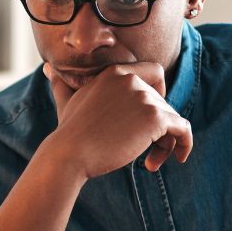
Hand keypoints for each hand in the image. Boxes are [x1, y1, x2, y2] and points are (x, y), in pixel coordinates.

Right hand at [43, 61, 192, 177]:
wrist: (69, 153)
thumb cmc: (68, 132)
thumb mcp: (66, 102)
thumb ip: (61, 84)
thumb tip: (47, 68)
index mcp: (114, 72)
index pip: (155, 71)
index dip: (158, 92)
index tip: (147, 116)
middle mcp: (131, 79)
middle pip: (163, 100)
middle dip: (158, 126)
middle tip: (146, 152)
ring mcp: (144, 97)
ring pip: (172, 118)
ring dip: (165, 141)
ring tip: (150, 162)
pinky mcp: (154, 118)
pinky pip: (182, 129)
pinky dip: (184, 143)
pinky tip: (179, 158)